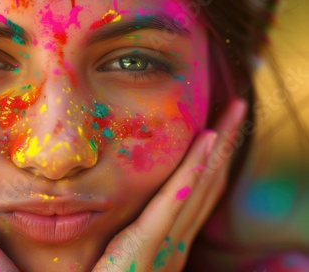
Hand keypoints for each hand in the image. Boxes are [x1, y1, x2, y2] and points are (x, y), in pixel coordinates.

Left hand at [92, 99, 246, 271]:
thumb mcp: (125, 254)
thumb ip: (135, 233)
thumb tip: (134, 213)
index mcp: (172, 239)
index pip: (198, 192)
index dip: (212, 159)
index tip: (219, 130)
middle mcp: (178, 238)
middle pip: (208, 182)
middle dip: (225, 144)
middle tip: (238, 109)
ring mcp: (168, 240)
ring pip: (200, 184)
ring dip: (218, 146)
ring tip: (232, 113)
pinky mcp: (148, 242)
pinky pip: (175, 200)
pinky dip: (193, 170)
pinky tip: (206, 143)